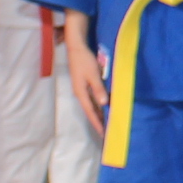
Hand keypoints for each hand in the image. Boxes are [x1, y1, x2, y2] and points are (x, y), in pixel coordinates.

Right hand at [62, 10, 108, 126]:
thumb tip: (103, 104)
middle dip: (98, 121)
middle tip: (107, 132)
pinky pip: (92, 98)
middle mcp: (80, 93)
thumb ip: (98, 89)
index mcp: (81, 93)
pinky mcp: (84, 84)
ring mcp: (81, 89)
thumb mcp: (93, 74)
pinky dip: (98, 105)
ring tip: (106, 123)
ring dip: (98, 114)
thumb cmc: (84, 60)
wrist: (76, 47)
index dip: (97, 123)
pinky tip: (104, 107)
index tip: (103, 134)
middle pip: (90, 111)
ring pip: (91, 105)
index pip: (90, 112)